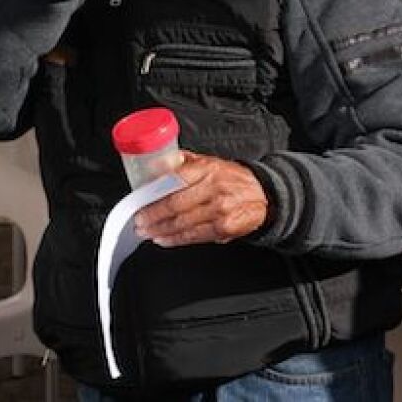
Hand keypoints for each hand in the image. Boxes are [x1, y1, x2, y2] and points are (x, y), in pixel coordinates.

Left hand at [133, 151, 268, 247]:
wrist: (262, 194)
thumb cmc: (231, 178)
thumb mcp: (208, 161)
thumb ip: (181, 162)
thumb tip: (155, 164)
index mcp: (207, 169)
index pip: (175, 181)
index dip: (155, 195)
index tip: (140, 203)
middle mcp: (214, 189)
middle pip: (176, 205)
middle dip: (153, 216)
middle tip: (139, 222)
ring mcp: (220, 210)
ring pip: (184, 223)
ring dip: (161, 230)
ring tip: (147, 232)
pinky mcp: (225, 228)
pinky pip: (195, 236)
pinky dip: (177, 240)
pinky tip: (164, 240)